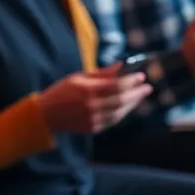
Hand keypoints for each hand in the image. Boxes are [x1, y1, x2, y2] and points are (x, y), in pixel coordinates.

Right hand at [36, 64, 151, 133]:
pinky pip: (114, 120)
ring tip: (140, 95)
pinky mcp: (94, 128)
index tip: (141, 76)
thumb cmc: (62, 91)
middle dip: (137, 93)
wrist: (47, 114)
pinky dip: (123, 112)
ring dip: (133, 103)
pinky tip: (128, 105)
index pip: (116, 85)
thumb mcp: (79, 77)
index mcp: (87, 90)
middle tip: (148, 87)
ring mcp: (94, 119)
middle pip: (122, 99)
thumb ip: (102, 74)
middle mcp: (92, 105)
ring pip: (121, 112)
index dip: (131, 80)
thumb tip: (121, 66)